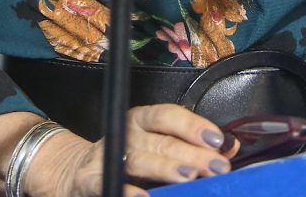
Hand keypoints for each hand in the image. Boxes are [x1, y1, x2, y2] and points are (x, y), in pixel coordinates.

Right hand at [25, 104, 237, 196]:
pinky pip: (111, 183)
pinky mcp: (91, 181)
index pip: (168, 115)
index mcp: (141, 121)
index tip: (218, 140)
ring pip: (138, 159)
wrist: (75, 176)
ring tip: (189, 177)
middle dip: (191, 153)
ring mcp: (105, 156)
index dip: (193, 125)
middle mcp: (124, 134)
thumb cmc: (129, 163)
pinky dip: (128, 191)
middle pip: (160, 140)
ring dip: (165, 168)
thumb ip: (193, 148)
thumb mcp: (159, 150)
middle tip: (216, 167)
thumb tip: (231, 147)